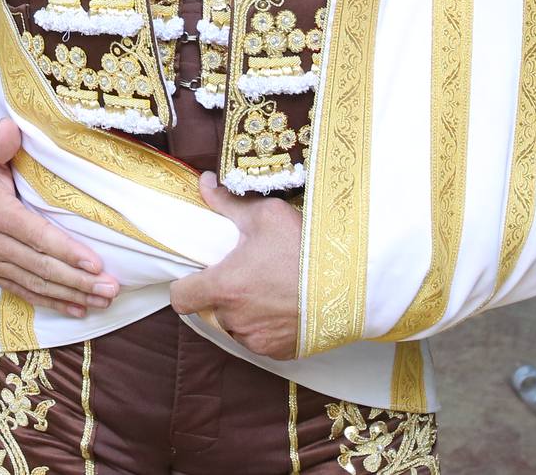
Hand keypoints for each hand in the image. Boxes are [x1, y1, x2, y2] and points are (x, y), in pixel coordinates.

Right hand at [0, 119, 120, 319]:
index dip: (67, 252)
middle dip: (79, 281)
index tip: (96, 263)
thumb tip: (9, 129)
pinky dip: (52, 303)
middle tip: (111, 287)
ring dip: (72, 295)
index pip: (38, 236)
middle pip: (42, 267)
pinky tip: (78, 309)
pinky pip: (26, 292)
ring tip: (104, 300)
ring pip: (38, 284)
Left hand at [168, 172, 303, 359]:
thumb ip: (228, 203)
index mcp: (225, 287)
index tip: (199, 275)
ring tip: (267, 290)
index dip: (186, 285)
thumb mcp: (266, 215)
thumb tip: (205, 184)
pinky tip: (284, 307)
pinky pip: (262, 341)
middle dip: (222, 295)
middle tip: (244, 275)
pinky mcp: (282, 352)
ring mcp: (260, 340)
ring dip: (243, 314)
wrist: (353, 283)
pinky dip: (267, 328)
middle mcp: (237, 320)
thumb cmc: (305, 247)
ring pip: (237, 328)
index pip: (182, 298)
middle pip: (212, 311)